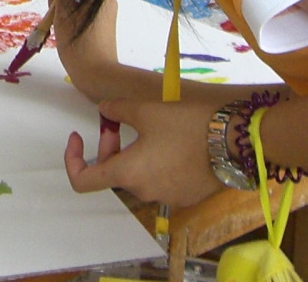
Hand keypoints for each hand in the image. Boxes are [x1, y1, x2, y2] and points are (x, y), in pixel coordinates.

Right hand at [50, 0, 121, 97]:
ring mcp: (106, 12)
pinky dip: (73, 13)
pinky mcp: (103, 24)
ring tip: (56, 19)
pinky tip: (64, 27)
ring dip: (66, 2)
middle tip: (52, 7)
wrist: (97, 74)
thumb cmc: (78, 43)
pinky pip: (86, 10)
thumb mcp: (63, 12)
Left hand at [64, 96, 222, 207]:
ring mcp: (166, 197)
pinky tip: (170, 140)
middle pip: (112, 173)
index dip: (72, 159)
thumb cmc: (187, 126)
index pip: (83, 181)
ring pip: (137, 175)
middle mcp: (144, 192)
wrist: (235, 142)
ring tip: (147, 125)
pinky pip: (159, 179)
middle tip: (117, 119)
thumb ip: (117, 110)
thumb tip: (103, 110)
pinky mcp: (186, 195)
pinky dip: (153, 161)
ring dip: (132, 152)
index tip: (78, 135)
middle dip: (108, 145)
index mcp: (128, 174)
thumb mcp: (146, 110)